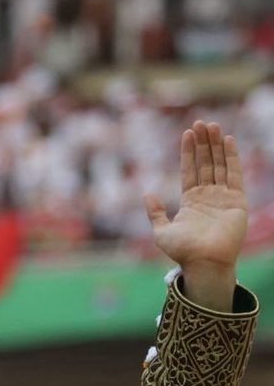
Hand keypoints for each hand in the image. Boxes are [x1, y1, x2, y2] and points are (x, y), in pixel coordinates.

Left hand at [144, 120, 245, 309]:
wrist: (203, 263)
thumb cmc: (182, 251)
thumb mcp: (161, 232)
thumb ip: (155, 213)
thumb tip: (147, 194)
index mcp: (190, 202)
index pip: (190, 171)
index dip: (189, 152)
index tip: (187, 133)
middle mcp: (207, 197)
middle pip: (206, 163)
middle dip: (203, 143)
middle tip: (201, 122)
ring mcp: (223, 197)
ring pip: (219, 165)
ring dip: (216, 145)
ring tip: (211, 125)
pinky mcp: (236, 200)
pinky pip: (235, 174)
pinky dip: (232, 156)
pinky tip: (227, 140)